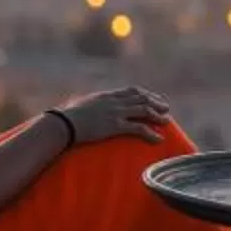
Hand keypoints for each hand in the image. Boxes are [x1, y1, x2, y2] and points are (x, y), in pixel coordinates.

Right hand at [57, 87, 172, 145]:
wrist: (63, 124)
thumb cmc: (67, 116)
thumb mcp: (80, 105)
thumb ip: (87, 103)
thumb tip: (81, 104)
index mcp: (107, 95)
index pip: (132, 91)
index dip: (145, 94)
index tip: (153, 98)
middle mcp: (114, 101)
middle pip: (141, 98)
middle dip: (156, 102)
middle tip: (166, 108)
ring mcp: (116, 112)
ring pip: (143, 110)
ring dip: (157, 115)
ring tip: (167, 121)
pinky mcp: (115, 126)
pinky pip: (138, 128)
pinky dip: (150, 133)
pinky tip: (158, 139)